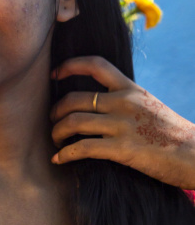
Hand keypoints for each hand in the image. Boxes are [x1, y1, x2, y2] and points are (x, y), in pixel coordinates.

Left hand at [50, 56, 194, 188]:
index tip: (55, 74)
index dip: (70, 66)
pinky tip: (58, 159)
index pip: (96, 65)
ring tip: (55, 141)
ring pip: (73, 121)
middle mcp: (124, 103)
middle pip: (74, 98)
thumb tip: (101, 106)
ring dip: (56, 132)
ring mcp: (122, 125)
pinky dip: (65, 154)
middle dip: (56, 111)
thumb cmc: (172, 135)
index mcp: (131, 89)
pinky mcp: (122, 149)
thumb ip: (126, 102)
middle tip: (52, 121)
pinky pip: (82, 148)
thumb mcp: (150, 107)